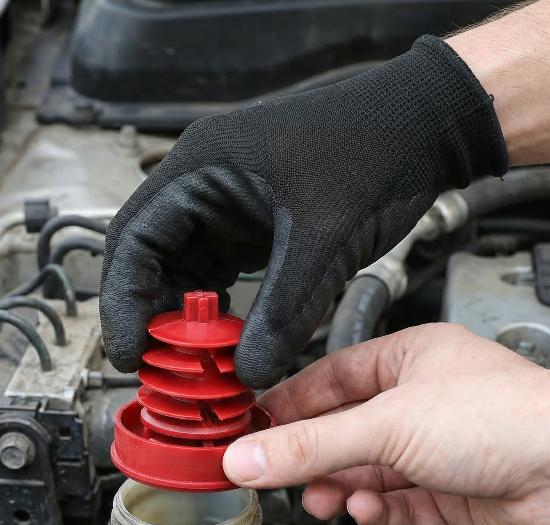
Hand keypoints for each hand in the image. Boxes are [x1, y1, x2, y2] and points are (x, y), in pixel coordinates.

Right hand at [100, 36, 505, 388]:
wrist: (425, 127)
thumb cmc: (376, 146)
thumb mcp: (322, 240)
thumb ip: (283, 312)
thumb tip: (249, 371)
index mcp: (202, 167)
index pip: (134, 240)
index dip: (124, 301)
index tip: (130, 350)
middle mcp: (204, 184)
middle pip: (150, 259)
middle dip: (151, 314)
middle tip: (159, 364)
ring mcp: (227, 205)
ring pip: (183, 271)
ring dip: (184, 317)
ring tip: (194, 360)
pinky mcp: (252, 224)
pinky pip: (217, 274)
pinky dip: (215, 309)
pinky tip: (224, 338)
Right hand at [223, 324, 549, 524]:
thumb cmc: (506, 417)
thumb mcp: (385, 426)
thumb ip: (310, 446)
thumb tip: (248, 455)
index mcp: (406, 361)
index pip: (327, 380)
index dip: (287, 405)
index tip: (250, 429)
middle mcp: (420, 404)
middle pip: (344, 432)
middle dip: (312, 458)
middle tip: (277, 475)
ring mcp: (436, 451)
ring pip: (368, 473)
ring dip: (343, 489)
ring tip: (324, 500)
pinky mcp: (451, 494)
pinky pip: (398, 505)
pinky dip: (378, 512)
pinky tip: (368, 511)